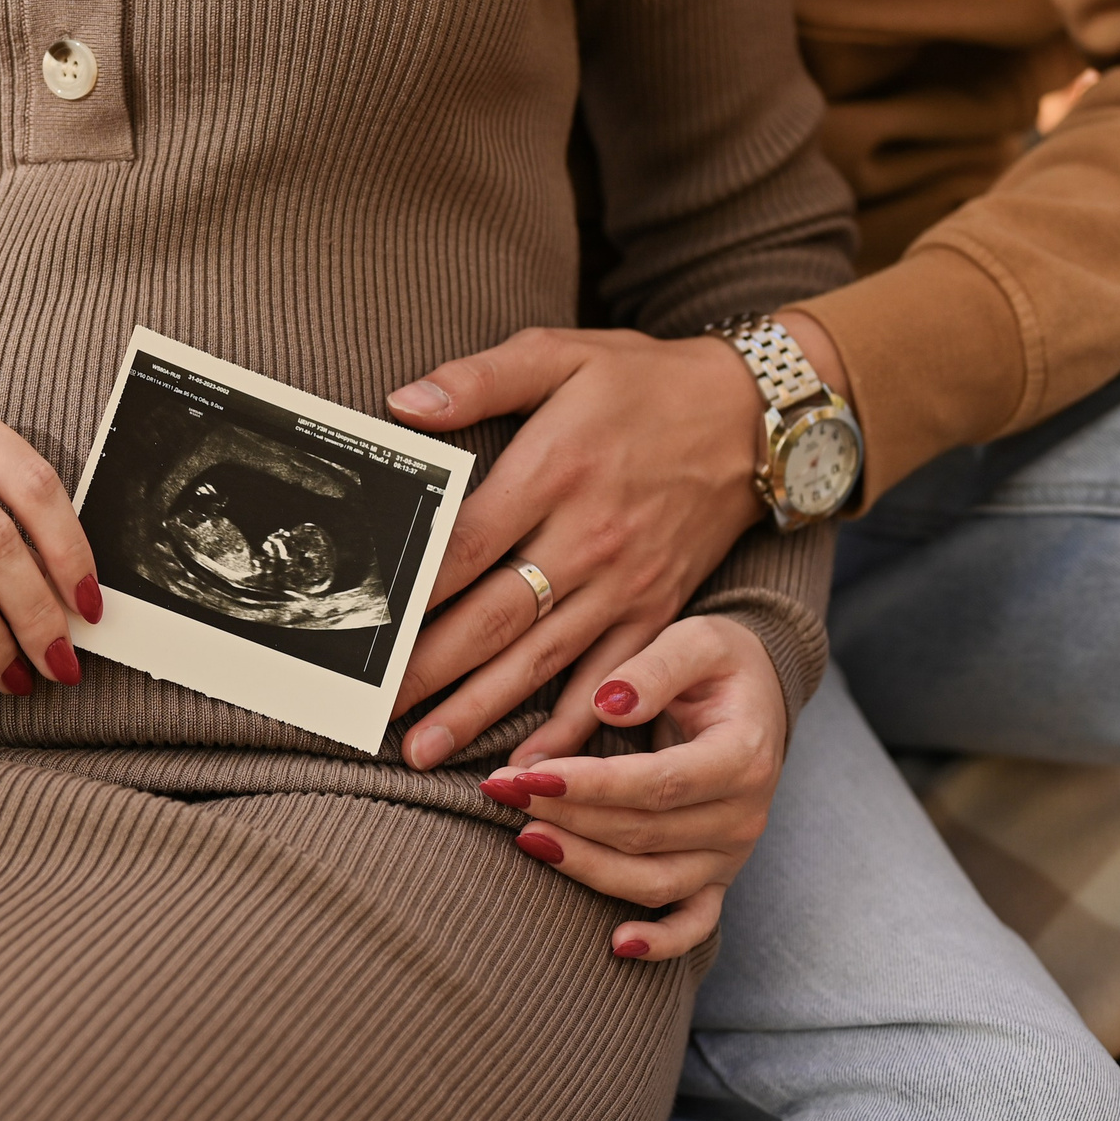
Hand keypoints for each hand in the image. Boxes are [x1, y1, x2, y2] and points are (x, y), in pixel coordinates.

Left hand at [383, 312, 841, 768]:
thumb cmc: (644, 383)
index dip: (415, 586)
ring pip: (541, 660)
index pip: (468, 543)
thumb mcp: (561, 354)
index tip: (366, 620)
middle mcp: (589, 537)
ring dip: (480, 710)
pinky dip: (569, 729)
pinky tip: (530, 767)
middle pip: (495, 614)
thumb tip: (402, 405)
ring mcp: (626, 584)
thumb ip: (479, 378)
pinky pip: (607, 682)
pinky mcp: (656, 614)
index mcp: (555, 470)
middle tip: (375, 708)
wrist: (753, 417)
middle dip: (430, 668)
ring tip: (423, 752)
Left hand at [476, 615, 787, 960]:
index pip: (658, 783)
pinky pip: (695, 923)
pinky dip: (661, 942)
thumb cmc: (719, 664)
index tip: (529, 775)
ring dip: (584, 866)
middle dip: (566, 815)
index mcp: (743, 756)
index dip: (590, 785)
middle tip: (499, 791)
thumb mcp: (696, 640)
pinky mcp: (718, 875)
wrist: (757, 696)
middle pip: (643, 833)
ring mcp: (731, 853)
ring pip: (652, 880)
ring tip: (524, 838)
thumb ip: (654, 669)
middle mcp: (744, 815)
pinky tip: (617, 946)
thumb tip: (608, 702)